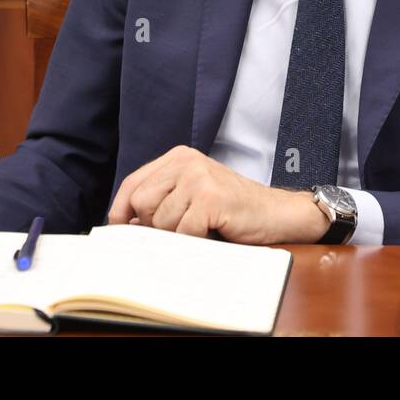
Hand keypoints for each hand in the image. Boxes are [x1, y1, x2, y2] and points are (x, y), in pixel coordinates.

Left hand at [106, 146, 328, 244]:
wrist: (278, 213)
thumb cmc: (233, 209)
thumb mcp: (192, 196)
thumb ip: (161, 201)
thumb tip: (125, 223)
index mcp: (179, 157)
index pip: (132, 183)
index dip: (121, 210)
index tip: (120, 230)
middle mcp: (186, 161)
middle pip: (141, 202)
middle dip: (153, 225)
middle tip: (179, 231)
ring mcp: (199, 178)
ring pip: (161, 221)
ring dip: (178, 236)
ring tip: (201, 229)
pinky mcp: (210, 199)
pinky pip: (183, 232)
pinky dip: (194, 242)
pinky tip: (212, 232)